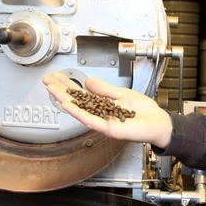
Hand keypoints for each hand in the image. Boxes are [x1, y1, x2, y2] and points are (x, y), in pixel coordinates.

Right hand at [43, 72, 172, 148]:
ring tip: (52, 90)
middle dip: (61, 91)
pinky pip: (90, 120)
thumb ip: (104, 89)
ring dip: (65, 99)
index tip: (57, 77)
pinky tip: (68, 105)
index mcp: (103, 106)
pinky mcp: (109, 129)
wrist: (159, 123)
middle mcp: (100, 115)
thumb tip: (88, 81)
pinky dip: (78, 113)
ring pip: (79, 110)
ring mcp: (103, 122)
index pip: (82, 94)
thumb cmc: (144, 112)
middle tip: (47, 81)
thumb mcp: (121, 94)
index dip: (68, 85)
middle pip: (76, 101)